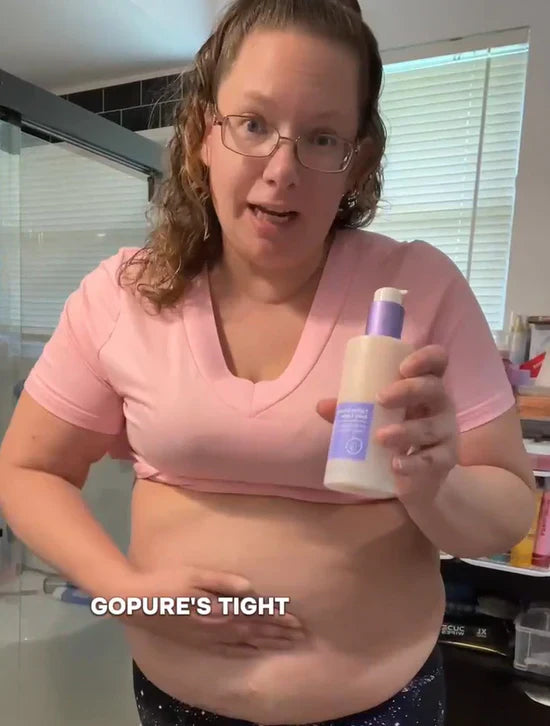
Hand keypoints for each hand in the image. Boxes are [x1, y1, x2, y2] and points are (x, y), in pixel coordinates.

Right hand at [113, 565, 305, 656]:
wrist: (137, 603)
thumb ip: (223, 582)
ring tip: (286, 643)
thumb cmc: (167, 582)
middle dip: (278, 632)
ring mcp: (208, 638)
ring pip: (245, 642)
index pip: (255, 615)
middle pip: (254, 631)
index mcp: (219, 610)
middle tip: (301, 634)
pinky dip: (245, 652)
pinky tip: (253, 652)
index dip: (277, 618)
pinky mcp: (199, 642)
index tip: (297, 620)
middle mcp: (217, 628)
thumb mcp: (195, 576)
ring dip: (267, 642)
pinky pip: (227, 651)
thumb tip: (250, 589)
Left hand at [317, 345, 458, 504]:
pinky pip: (432, 461)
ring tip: (380, 437)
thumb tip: (322, 405)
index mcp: (425, 385)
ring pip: (431, 427)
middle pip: (434, 388)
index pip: (437, 361)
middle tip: (381, 399)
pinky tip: (396, 465)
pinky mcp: (445, 460)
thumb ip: (352, 410)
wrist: (417, 476)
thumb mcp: (375, 417)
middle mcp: (441, 404)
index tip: (403, 367)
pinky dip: (413, 464)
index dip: (425, 358)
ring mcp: (446, 432)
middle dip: (408, 390)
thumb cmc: (397, 432)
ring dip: (406, 431)